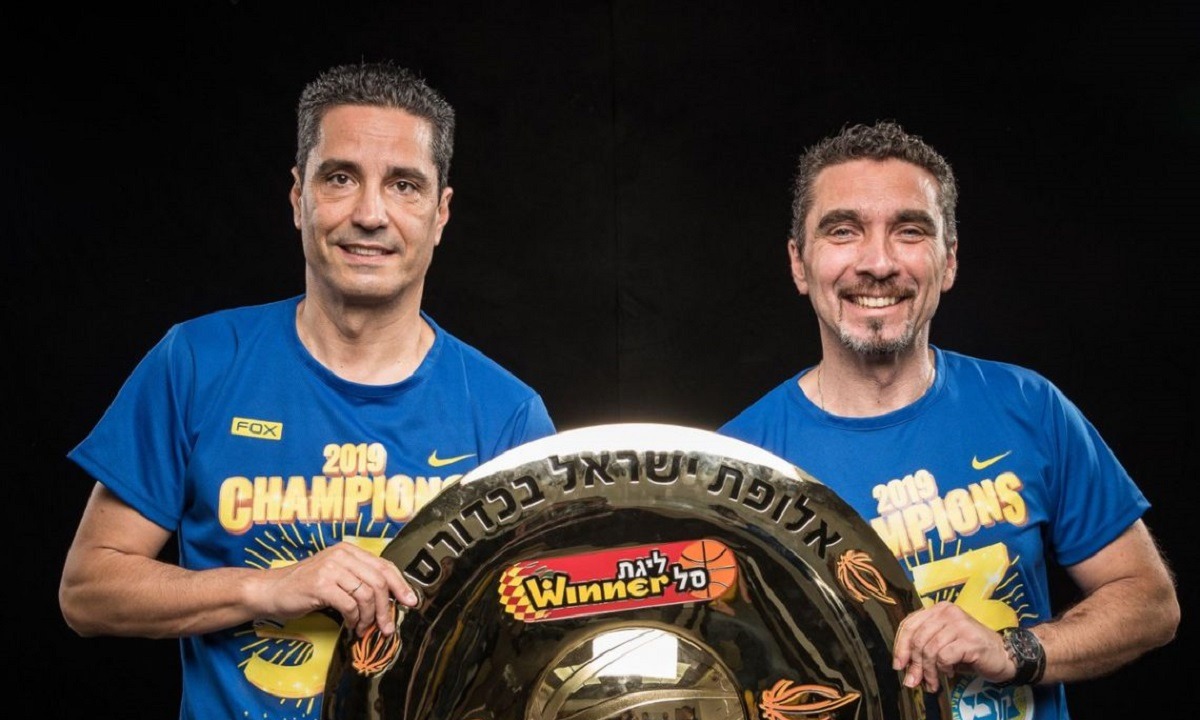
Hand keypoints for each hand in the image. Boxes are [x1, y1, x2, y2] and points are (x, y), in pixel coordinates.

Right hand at [260, 542, 417, 636]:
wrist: (271, 590)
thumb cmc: (304, 586)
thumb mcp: (335, 576)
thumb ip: (359, 580)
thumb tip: (390, 599)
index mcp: (349, 550)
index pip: (384, 566)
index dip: (401, 585)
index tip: (411, 602)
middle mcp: (341, 555)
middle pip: (378, 582)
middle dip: (387, 608)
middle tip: (386, 627)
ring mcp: (330, 568)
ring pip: (366, 595)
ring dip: (369, 617)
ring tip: (363, 628)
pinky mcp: (320, 585)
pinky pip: (349, 605)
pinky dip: (354, 619)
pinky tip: (351, 625)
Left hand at [892, 601, 1013, 691]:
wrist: (1003, 656)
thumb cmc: (970, 651)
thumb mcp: (943, 645)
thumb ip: (924, 648)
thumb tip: (903, 666)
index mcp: (938, 609)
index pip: (909, 624)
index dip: (900, 646)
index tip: (898, 665)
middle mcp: (947, 612)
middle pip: (918, 638)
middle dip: (914, 664)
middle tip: (914, 681)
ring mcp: (959, 624)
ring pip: (929, 649)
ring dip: (929, 671)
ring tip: (933, 682)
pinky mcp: (969, 639)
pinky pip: (944, 656)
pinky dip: (943, 668)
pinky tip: (949, 672)